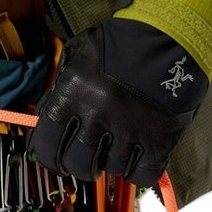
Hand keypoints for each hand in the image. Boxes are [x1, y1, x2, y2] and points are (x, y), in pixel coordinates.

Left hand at [30, 17, 207, 185]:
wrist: (166, 37)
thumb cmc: (118, 44)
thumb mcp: (76, 54)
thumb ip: (60, 86)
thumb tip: (45, 115)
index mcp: (72, 93)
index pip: (46, 142)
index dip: (46, 155)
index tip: (52, 157)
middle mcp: (97, 114)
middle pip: (77, 163)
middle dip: (76, 166)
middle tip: (82, 160)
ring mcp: (128, 129)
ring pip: (109, 169)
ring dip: (108, 163)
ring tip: (112, 149)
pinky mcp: (158, 138)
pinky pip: (142, 174)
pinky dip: (136, 172)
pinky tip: (133, 159)